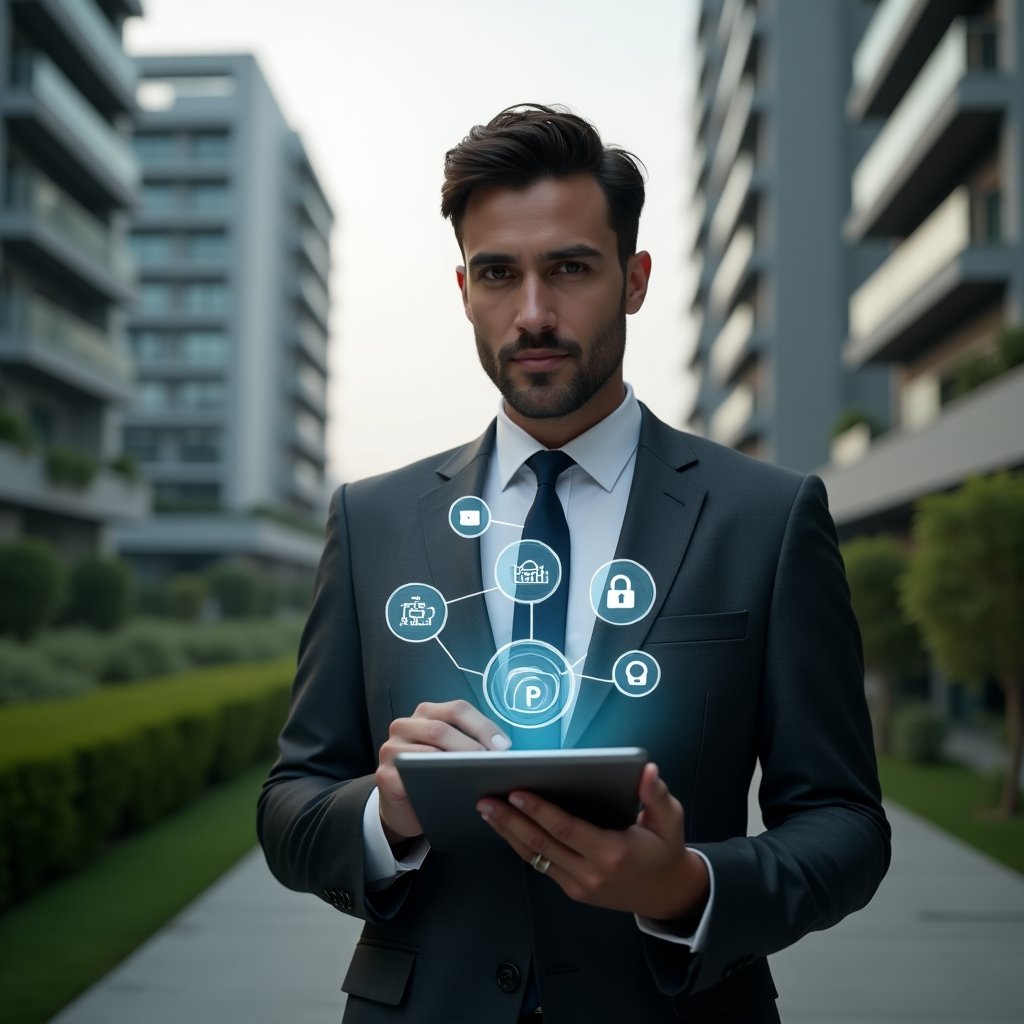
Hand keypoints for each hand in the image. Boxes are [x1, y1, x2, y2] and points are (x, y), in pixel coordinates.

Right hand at [376, 699, 510, 844]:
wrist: (404, 804)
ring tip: (477, 776)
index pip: (457, 709)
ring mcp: (391, 748)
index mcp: (427, 713)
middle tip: (492, 763)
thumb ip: (469, 743)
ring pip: (426, 752)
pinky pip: (409, 776)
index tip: (504, 746)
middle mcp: (405, 724)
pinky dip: (432, 781)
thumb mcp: (451, 751)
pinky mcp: (384, 774)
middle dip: (470, 746)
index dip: (483, 726)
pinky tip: (450, 789)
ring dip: (454, 764)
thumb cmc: (434, 772)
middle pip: (441, 729)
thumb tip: (501, 750)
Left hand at [477, 763, 708, 924]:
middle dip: (510, 820)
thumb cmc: (665, 851)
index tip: (516, 792)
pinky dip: (520, 845)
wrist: (668, 894)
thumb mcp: (670, 820)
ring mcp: (579, 884)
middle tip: (486, 800)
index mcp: (612, 851)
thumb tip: (647, 770)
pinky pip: (541, 865)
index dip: (539, 810)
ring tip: (486, 811)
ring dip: (508, 833)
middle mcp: (590, 871)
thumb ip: (657, 795)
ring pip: (534, 856)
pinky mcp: (573, 889)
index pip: (566, 828)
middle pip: (541, 843)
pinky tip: (506, 828)